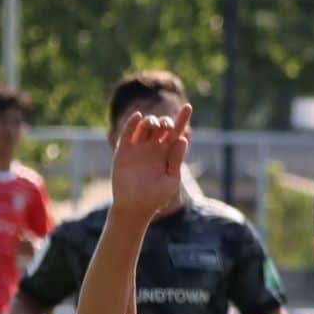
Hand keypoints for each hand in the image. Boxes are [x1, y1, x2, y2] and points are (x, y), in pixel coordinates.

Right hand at [109, 102, 190, 219]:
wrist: (135, 207)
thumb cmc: (156, 197)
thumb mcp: (171, 179)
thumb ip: (176, 160)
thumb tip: (182, 139)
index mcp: (167, 153)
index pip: (176, 132)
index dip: (182, 119)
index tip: (188, 106)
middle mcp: (154, 148)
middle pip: (161, 126)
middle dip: (165, 121)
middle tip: (166, 126)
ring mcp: (139, 148)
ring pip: (145, 125)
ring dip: (151, 121)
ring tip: (155, 125)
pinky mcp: (124, 150)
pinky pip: (128, 132)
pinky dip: (132, 123)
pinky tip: (139, 116)